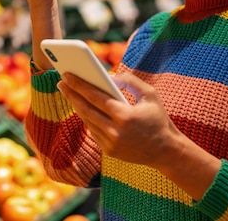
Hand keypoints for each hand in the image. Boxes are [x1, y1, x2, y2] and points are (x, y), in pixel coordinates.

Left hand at [57, 71, 182, 168]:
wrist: (166, 152)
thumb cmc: (158, 119)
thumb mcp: (150, 95)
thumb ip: (130, 81)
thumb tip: (109, 76)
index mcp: (125, 116)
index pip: (95, 97)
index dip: (79, 85)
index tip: (66, 75)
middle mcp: (115, 131)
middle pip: (86, 109)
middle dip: (71, 94)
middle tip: (61, 81)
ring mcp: (110, 144)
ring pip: (87, 121)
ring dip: (76, 105)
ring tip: (68, 92)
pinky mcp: (109, 152)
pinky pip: (93, 131)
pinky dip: (86, 118)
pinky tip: (80, 107)